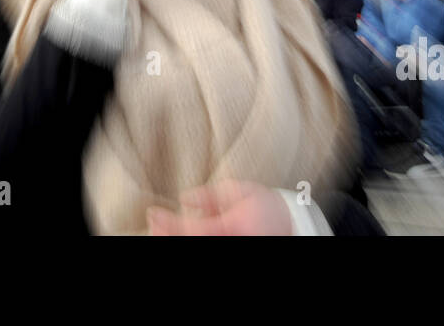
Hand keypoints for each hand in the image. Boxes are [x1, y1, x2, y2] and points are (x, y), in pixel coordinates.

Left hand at [146, 180, 293, 235]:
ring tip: (161, 228)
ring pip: (194, 248)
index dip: (168, 223)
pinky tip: (177, 233)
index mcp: (234, 227)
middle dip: (166, 233)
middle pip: (189, 243)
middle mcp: (231, 243)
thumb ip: (211, 195)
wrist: (289, 227)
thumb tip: (185, 198)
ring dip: (173, 238)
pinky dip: (184, 240)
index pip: (193, 230)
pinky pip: (201, 248)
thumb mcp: (241, 192)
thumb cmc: (266, 209)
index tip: (153, 213)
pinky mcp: (229, 252)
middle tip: (154, 222)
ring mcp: (231, 249)